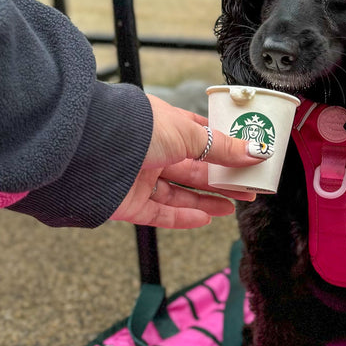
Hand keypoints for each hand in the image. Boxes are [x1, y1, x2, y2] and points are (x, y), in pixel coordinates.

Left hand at [111, 94, 261, 228]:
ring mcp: (139, 177)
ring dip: (207, 201)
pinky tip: (204, 219)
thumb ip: (222, 148)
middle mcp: (151, 150)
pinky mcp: (129, 203)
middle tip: (247, 187)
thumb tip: (254, 151)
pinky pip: (160, 213)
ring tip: (232, 206)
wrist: (91, 150)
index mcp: (163, 125)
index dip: (223, 148)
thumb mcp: (187, 134)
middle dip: (221, 180)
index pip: (199, 136)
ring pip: (179, 193)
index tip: (244, 157)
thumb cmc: (134, 129)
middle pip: (193, 169)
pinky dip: (183, 217)